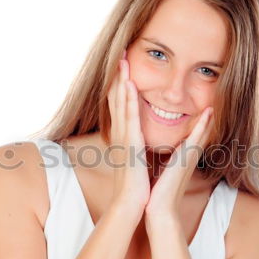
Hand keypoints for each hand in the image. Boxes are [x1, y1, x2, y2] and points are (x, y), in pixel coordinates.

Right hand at [107, 51, 150, 219]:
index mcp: (124, 137)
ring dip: (121, 81)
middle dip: (118, 77)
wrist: (132, 204)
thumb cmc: (136, 185)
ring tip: (122, 61)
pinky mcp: (130, 144)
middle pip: (117, 100)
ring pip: (122, 104)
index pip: (120, 106)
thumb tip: (141, 140)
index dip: (120, 87)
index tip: (122, 69)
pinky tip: (128, 84)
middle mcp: (121, 134)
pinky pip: (129, 117)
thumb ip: (137, 147)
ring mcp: (124, 138)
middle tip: (119, 55)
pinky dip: (128, 100)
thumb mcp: (136, 161)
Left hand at [144, 107, 214, 222]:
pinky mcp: (186, 160)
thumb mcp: (162, 175)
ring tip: (213, 106)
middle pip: (201, 136)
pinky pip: (196, 139)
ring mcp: (189, 159)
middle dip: (207, 122)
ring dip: (208, 120)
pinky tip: (208, 114)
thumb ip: (165, 166)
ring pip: (201, 135)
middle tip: (213, 106)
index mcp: (182, 161)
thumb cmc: (159, 195)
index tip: (203, 115)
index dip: (198, 128)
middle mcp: (188, 159)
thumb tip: (160, 162)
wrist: (160, 211)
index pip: (192, 141)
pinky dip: (203, 126)